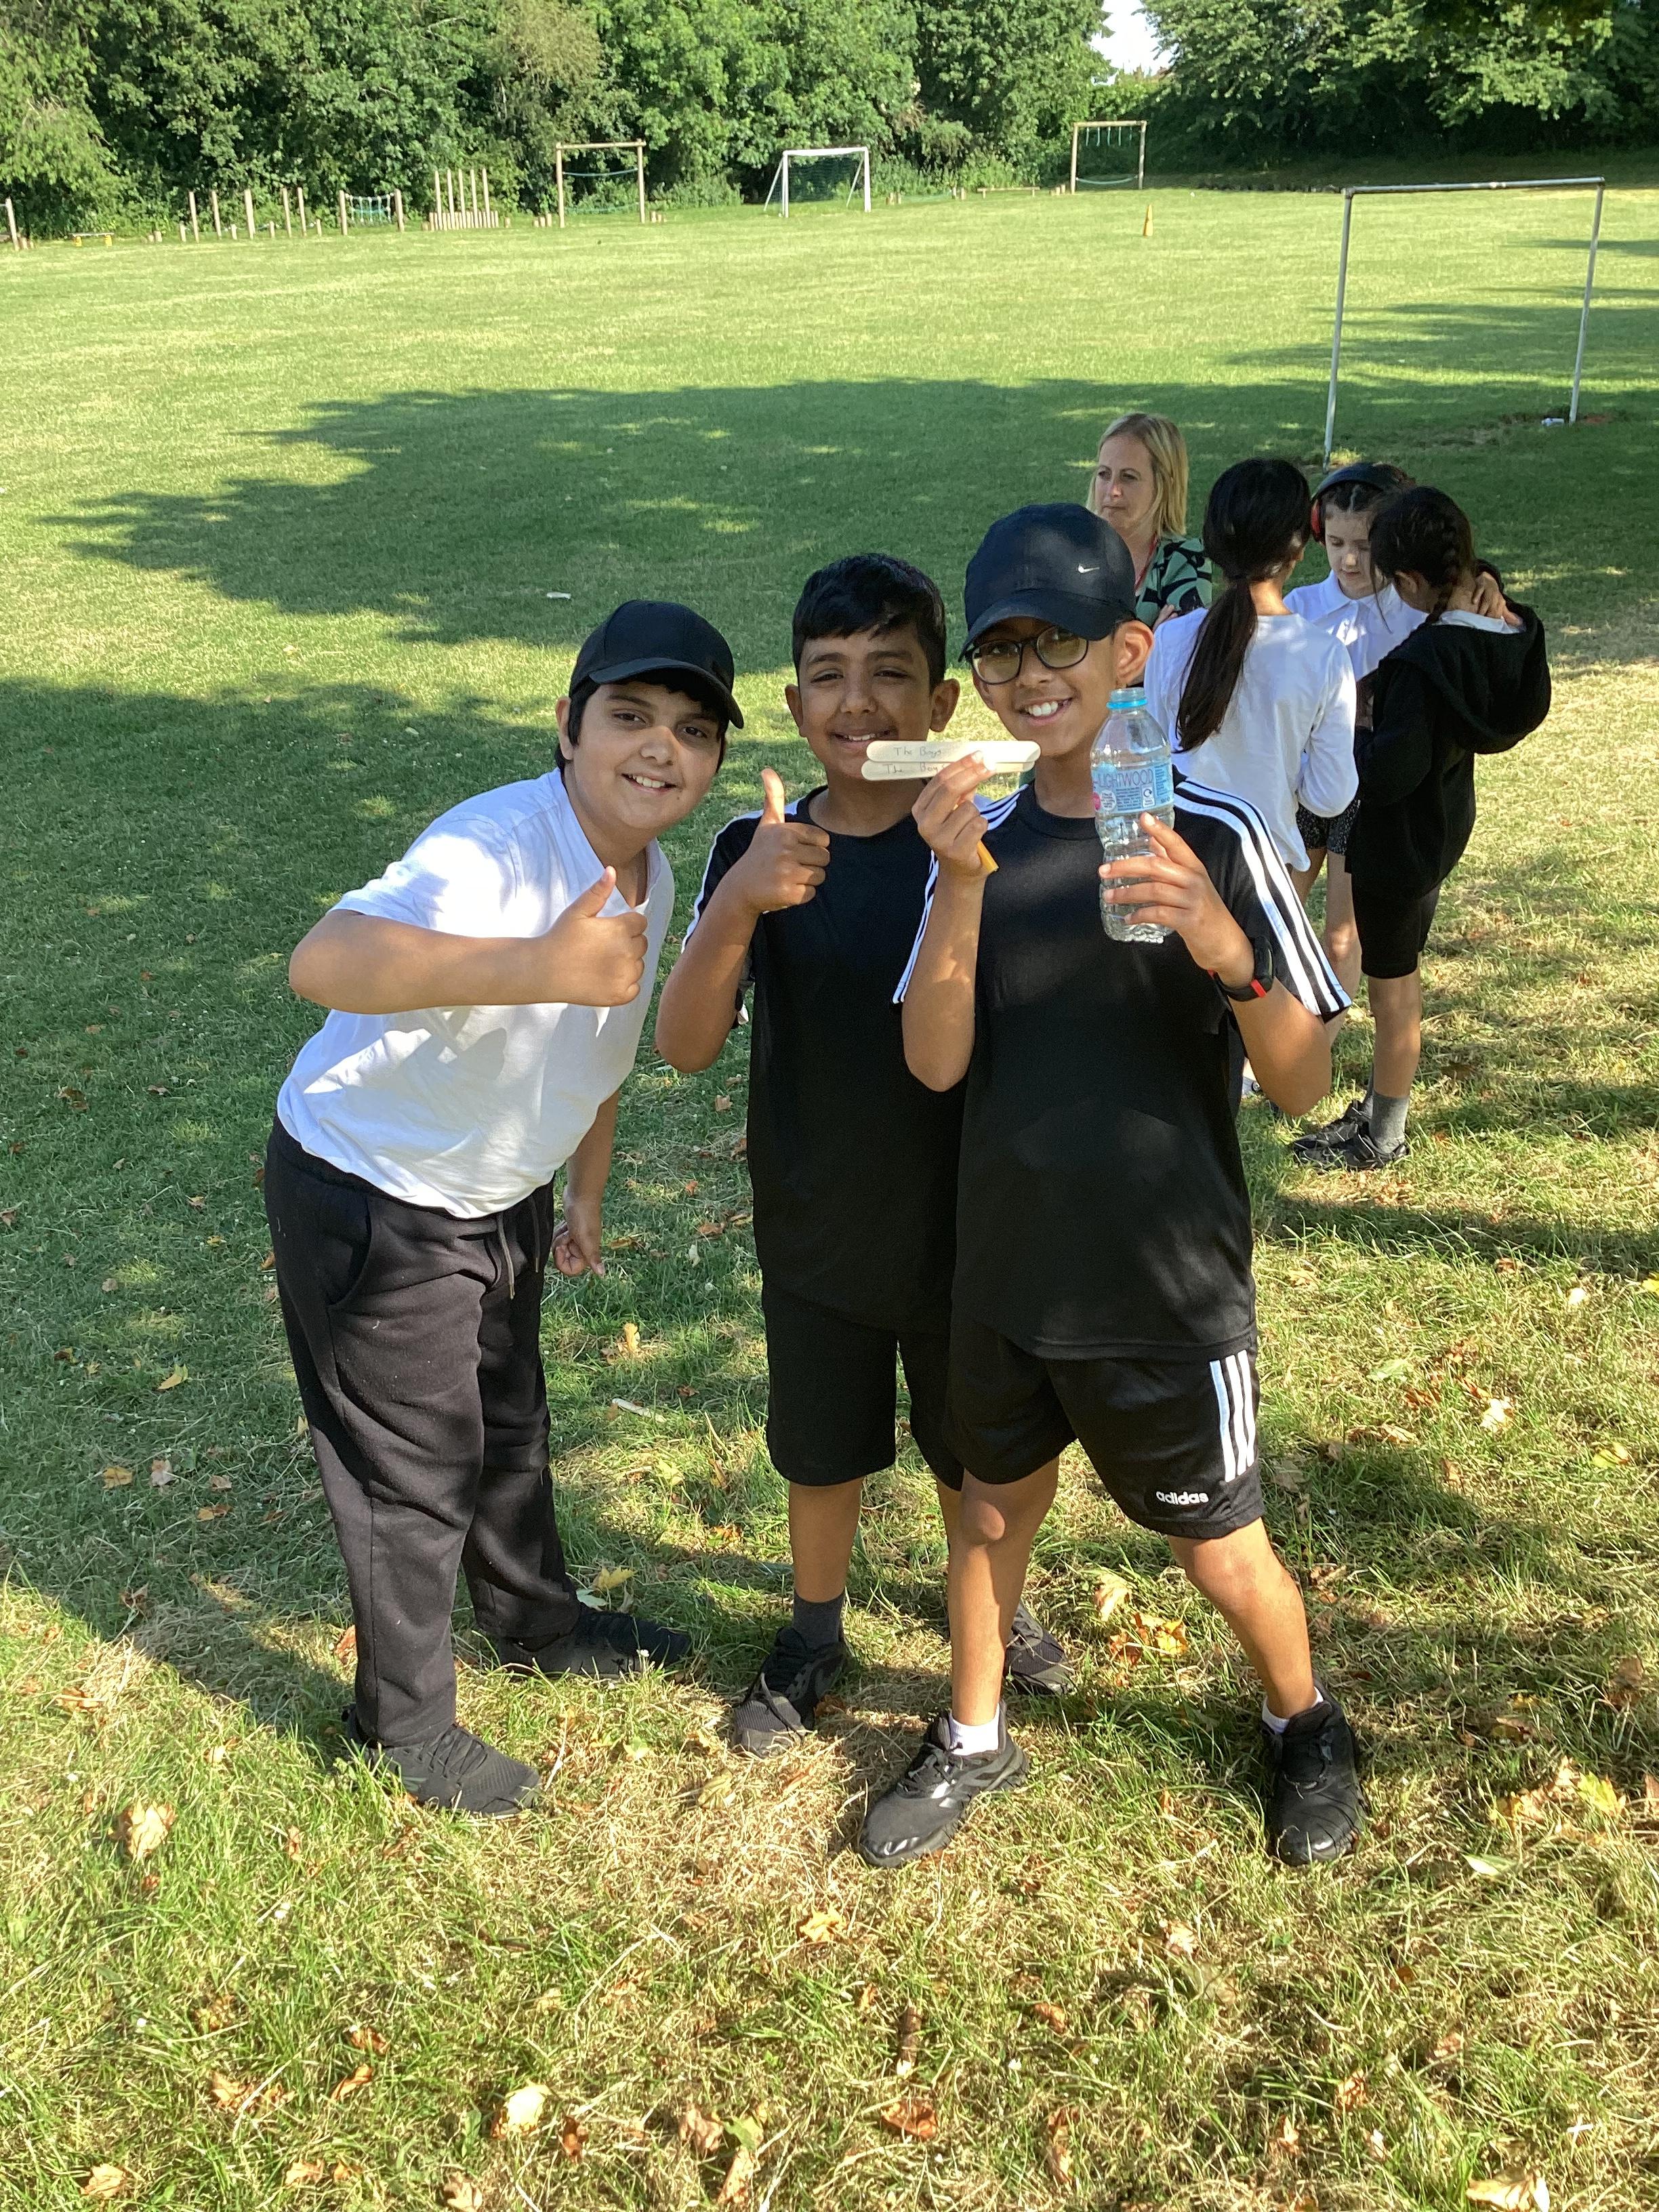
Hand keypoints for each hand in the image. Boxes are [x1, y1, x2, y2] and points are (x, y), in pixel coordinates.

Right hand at [534, 868, 648, 1006]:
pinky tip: (605, 978)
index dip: (626, 925)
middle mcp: (628, 952)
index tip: (607, 931)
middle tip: (602, 947)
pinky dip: (625, 984)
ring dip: (627, 963)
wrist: (544, 971)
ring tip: (602, 962)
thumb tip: (611, 870)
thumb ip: (598, 891)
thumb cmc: (560, 938)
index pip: (640, 923)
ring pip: (639, 965)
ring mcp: (626, 975)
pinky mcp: (621, 995)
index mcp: (621, 929)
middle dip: (628, 943)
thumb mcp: (578, 911)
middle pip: (642, 943)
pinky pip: (635, 987)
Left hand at [552, 1191, 603, 1276]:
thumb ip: (593, 1257)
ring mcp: (576, 1238)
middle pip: (564, 1258)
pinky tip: (565, 1224)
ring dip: (559, 1237)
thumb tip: (602, 1273)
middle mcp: (582, 1247)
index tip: (562, 1249)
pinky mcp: (570, 1229)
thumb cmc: (584, 1216)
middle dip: (560, 1247)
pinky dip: (559, 1231)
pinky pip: (559, 1237)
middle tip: (566, 1236)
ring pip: (560, 1247)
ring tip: (567, 1227)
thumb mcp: (586, 1239)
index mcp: (587, 1253)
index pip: (572, 1269)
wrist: (580, 1195)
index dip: (562, 1262)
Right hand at [724, 768, 830, 915]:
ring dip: (807, 880)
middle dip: (811, 864)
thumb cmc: (760, 853)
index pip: (824, 840)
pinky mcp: (789, 893)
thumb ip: (773, 797)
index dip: (812, 847)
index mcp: (786, 831)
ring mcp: (787, 872)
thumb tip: (767, 769)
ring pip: (820, 876)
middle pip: (825, 858)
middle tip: (789, 866)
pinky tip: (784, 890)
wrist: (741, 887)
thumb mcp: (767, 824)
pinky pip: (811, 893)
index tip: (793, 850)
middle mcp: (786, 849)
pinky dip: (801, 895)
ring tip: (787, 877)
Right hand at [912, 754, 991, 879]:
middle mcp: (925, 823)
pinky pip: (979, 824)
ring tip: (970, 825)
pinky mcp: (956, 850)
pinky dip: (982, 826)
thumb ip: (961, 787)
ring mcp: (938, 838)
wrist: (960, 870)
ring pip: (969, 808)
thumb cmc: (957, 834)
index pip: (941, 779)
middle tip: (990, 765)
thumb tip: (976, 762)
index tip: (979, 755)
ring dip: (977, 813)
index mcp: (921, 809)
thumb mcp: (954, 808)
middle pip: (951, 789)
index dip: (962, 765)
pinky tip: (975, 835)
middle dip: (973, 774)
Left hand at [1099, 815, 1255, 982]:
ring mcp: (1192, 900)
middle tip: (1103, 870)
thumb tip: (1151, 838)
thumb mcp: (1191, 883)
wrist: (1225, 941)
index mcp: (1194, 867)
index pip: (1176, 844)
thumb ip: (1171, 862)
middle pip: (1156, 866)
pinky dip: (1140, 915)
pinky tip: (1128, 918)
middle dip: (1126, 866)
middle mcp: (1194, 880)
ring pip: (1154, 890)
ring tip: (1108, 897)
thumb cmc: (1203, 910)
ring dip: (1127, 893)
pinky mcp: (1189, 921)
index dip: (1160, 830)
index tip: (1143, 817)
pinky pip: (1158, 914)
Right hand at [1468, 569, 1518, 626]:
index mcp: (1500, 602)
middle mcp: (1495, 596)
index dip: (1495, 621)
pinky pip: (1479, 590)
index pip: (1498, 614)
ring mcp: (1488, 589)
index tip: (1492, 628)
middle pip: (1493, 608)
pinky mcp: (1482, 583)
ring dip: (1483, 608)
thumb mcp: (1500, 604)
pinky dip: (1477, 595)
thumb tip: (1519, 623)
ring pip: (1487, 601)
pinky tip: (1474, 602)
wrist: (1487, 578)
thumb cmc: (1492, 595)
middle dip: (1490, 616)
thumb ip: (1507, 615)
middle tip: (1484, 625)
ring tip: (1479, 616)